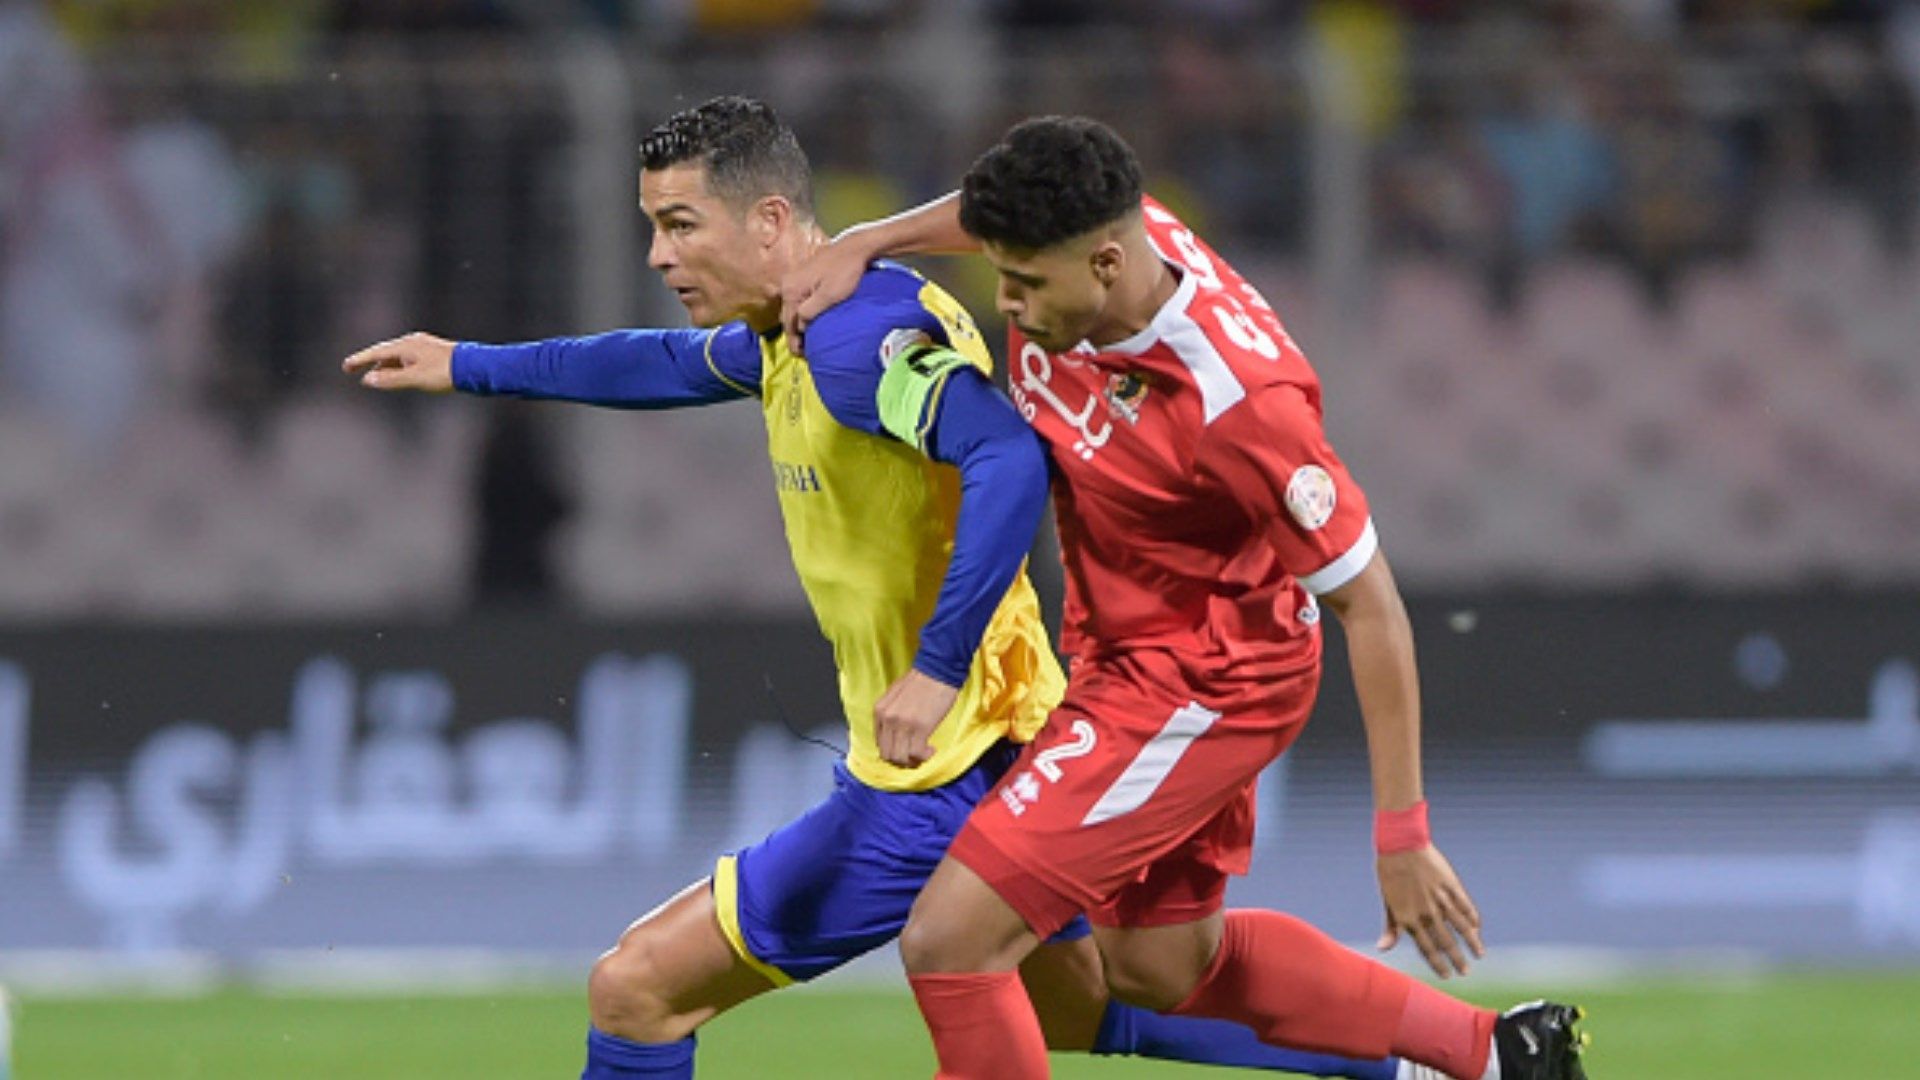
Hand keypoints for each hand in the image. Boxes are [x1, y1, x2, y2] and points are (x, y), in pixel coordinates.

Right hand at [342, 332, 456, 392]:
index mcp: (406, 346)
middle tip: (355, 369)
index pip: (377, 352)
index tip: (346, 366)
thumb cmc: (445, 372)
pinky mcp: (433, 353)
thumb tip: (368, 379)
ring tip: (376, 377)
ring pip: (398, 356)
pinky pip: (409, 359)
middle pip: (386, 353)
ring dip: (385, 366)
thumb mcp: (415, 378)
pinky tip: (400, 374)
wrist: (474, 367)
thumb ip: (391, 379)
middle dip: (371, 362)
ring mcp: (424, 347)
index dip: (360, 360)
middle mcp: (413, 342)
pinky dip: (399, 367)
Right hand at [780, 229, 881, 349]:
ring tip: (807, 339)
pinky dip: (802, 312)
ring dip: (799, 324)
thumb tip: (800, 326)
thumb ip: (810, 312)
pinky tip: (810, 320)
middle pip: (788, 316)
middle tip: (804, 351)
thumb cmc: (845, 272)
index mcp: (791, 289)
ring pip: (793, 308)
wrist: (854, 248)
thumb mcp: (829, 296)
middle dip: (795, 334)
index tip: (802, 355)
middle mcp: (788, 283)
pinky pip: (799, 300)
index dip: (794, 341)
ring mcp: (795, 279)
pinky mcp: (804, 276)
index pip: (788, 322)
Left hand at [872, 668, 959, 768]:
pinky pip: (917, 754)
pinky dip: (924, 756)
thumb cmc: (920, 681)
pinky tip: (931, 749)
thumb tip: (894, 735)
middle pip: (888, 755)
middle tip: (914, 757)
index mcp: (879, 711)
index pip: (879, 744)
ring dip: (913, 761)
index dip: (893, 752)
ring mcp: (903, 725)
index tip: (905, 751)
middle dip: (902, 761)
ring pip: (900, 758)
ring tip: (923, 754)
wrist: (937, 670)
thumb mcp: (894, 696)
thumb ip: (890, 715)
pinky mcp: (920, 728)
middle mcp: (887, 720)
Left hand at [1375, 845, 1484, 978]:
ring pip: (1461, 927)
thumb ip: (1390, 928)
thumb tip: (1383, 948)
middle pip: (1446, 943)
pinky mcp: (1451, 886)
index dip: (1438, 964)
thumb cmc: (1390, 874)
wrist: (1401, 845)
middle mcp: (1426, 912)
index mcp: (1409, 919)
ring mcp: (1441, 899)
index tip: (1447, 976)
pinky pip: (1466, 907)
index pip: (1427, 949)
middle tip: (1465, 972)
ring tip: (1479, 955)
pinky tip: (1477, 928)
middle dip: (1457, 960)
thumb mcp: (1388, 902)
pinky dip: (1473, 919)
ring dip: (1472, 943)